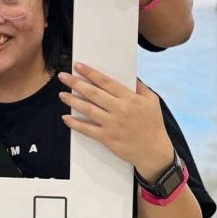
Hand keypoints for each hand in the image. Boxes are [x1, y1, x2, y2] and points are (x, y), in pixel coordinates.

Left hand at [58, 63, 172, 178]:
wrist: (154, 152)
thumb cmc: (153, 124)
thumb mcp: (152, 101)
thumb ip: (140, 87)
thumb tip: (129, 75)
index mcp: (130, 98)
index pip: (106, 82)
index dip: (90, 73)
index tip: (78, 65)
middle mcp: (119, 110)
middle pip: (93, 93)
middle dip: (76, 83)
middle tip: (62, 76)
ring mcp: (112, 124)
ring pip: (88, 110)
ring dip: (72, 101)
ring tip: (62, 94)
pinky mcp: (107, 138)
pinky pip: (87, 130)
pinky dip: (75, 124)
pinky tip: (66, 118)